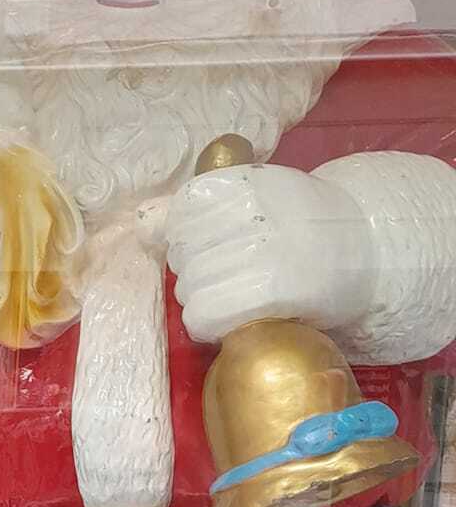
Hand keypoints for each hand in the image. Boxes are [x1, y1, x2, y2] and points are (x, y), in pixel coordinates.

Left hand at [166, 163, 374, 343]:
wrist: (364, 251)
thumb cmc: (300, 222)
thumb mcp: (254, 195)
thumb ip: (197, 208)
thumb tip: (143, 223)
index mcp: (245, 183)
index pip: (183, 213)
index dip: (189, 235)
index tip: (211, 242)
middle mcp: (250, 215)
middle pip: (182, 256)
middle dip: (195, 270)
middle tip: (227, 274)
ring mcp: (259, 253)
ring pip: (188, 290)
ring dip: (202, 299)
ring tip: (232, 295)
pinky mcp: (267, 293)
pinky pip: (203, 317)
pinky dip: (209, 323)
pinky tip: (230, 317)